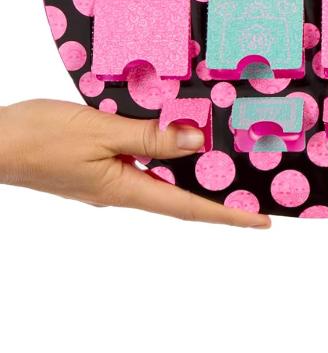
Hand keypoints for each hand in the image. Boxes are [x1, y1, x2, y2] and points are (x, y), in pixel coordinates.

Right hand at [0, 100, 269, 226]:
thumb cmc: (39, 136)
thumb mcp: (100, 130)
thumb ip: (149, 137)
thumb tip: (198, 143)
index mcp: (124, 188)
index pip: (189, 207)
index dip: (229, 215)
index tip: (263, 221)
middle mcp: (119, 190)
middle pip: (180, 196)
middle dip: (218, 194)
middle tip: (256, 186)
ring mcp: (105, 179)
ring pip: (159, 176)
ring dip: (192, 171)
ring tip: (227, 159)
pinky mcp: (93, 164)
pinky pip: (138, 161)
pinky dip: (163, 152)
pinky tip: (172, 134)